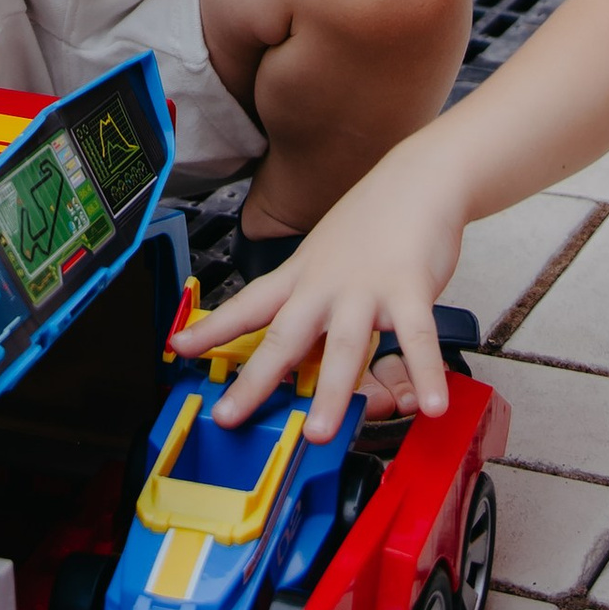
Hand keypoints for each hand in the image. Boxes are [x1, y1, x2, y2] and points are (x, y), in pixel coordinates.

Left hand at [171, 141, 463, 444]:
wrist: (419, 177)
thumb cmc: (373, 222)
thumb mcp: (326, 256)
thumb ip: (313, 300)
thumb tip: (300, 345)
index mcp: (302, 277)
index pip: (248, 304)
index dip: (211, 328)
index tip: (177, 348)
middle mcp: (326, 286)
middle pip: (285, 335)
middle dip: (255, 379)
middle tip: (230, 415)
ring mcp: (367, 289)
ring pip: (345, 346)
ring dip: (333, 392)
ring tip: (320, 432)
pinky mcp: (410, 289)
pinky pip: (418, 338)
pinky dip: (427, 372)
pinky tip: (431, 404)